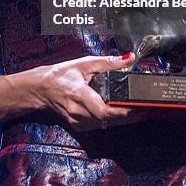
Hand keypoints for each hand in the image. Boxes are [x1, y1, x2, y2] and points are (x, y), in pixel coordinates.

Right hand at [32, 52, 147, 131]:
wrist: (41, 89)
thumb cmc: (61, 74)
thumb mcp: (84, 63)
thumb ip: (108, 62)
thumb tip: (129, 59)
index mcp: (79, 94)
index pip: (104, 110)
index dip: (122, 112)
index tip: (137, 108)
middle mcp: (78, 111)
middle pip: (107, 120)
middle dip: (127, 116)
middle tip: (144, 110)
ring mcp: (77, 121)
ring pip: (104, 125)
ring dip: (120, 119)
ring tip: (135, 111)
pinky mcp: (78, 126)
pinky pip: (98, 125)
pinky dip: (109, 120)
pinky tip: (118, 113)